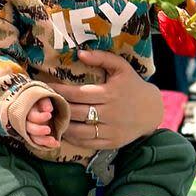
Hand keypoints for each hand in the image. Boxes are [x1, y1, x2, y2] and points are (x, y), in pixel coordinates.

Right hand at [26, 97, 59, 147]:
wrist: (38, 103)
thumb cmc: (40, 99)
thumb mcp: (42, 96)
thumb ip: (44, 101)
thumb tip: (48, 109)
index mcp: (26, 110)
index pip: (30, 116)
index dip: (39, 117)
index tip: (49, 114)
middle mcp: (26, 121)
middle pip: (29, 128)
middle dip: (38, 130)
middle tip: (48, 129)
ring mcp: (30, 129)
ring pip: (33, 137)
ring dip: (43, 140)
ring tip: (54, 141)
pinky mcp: (35, 135)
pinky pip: (39, 142)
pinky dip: (47, 144)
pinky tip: (57, 144)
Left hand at [48, 50, 162, 149]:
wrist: (152, 110)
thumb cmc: (132, 85)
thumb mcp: (121, 67)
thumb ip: (101, 58)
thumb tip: (79, 53)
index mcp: (110, 93)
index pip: (77, 94)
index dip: (59, 91)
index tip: (45, 87)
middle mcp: (110, 113)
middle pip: (76, 112)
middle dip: (57, 107)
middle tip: (43, 103)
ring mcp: (110, 130)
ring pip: (78, 130)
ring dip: (62, 124)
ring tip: (50, 117)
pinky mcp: (111, 143)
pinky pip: (86, 142)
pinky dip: (72, 137)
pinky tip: (63, 129)